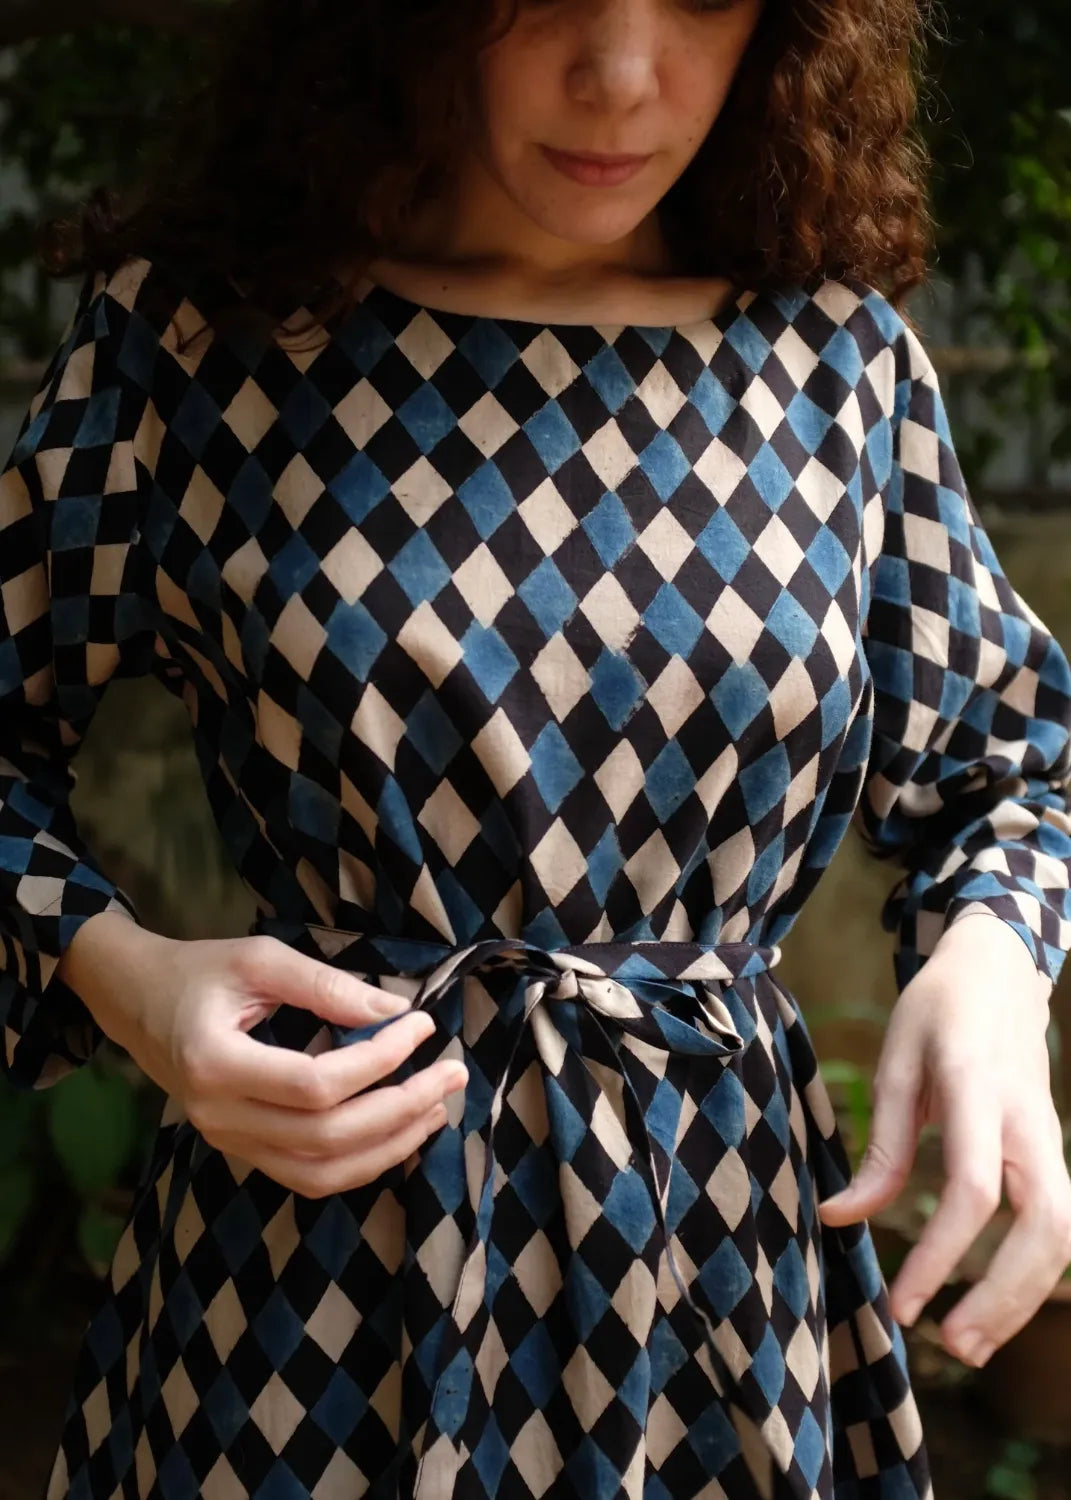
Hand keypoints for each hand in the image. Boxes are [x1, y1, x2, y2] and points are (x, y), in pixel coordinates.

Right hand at [60, 911, 467, 1198]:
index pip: (315, 1084)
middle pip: (327, 1137)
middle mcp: (219, 1117)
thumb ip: (325, 984)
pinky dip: (361, 1162)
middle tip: (452, 1071)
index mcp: (215, 1065)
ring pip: (322, 1172)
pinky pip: (308, 1176)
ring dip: (390, 1146)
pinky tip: (399, 1130)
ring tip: (438, 1108)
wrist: (137, 1003)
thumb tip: (394, 1008)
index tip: (421, 1024)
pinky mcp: (242, 1150)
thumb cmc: (199, 972)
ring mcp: (228, 1142)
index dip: (378, 1059)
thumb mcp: (259, 959)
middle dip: (401, 1107)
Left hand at [817, 912, 1070, 1366]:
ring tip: (969, 1344)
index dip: (940, 1255)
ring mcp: (1051, 1138)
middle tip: (949, 1344)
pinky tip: (993, 1309)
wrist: (999, 969)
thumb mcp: (895, 1061)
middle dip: (1004, 1295)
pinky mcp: (1054, 1153)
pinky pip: (1061, 1225)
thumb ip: (880, 1145)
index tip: (902, 1304)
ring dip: (1024, 1298)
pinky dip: (1032, 1276)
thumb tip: (839, 1218)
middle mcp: (1027, 1121)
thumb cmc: (939, 1010)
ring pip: (1066, 1235)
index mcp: (977, 1088)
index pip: (974, 1190)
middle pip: (1045, 1226)